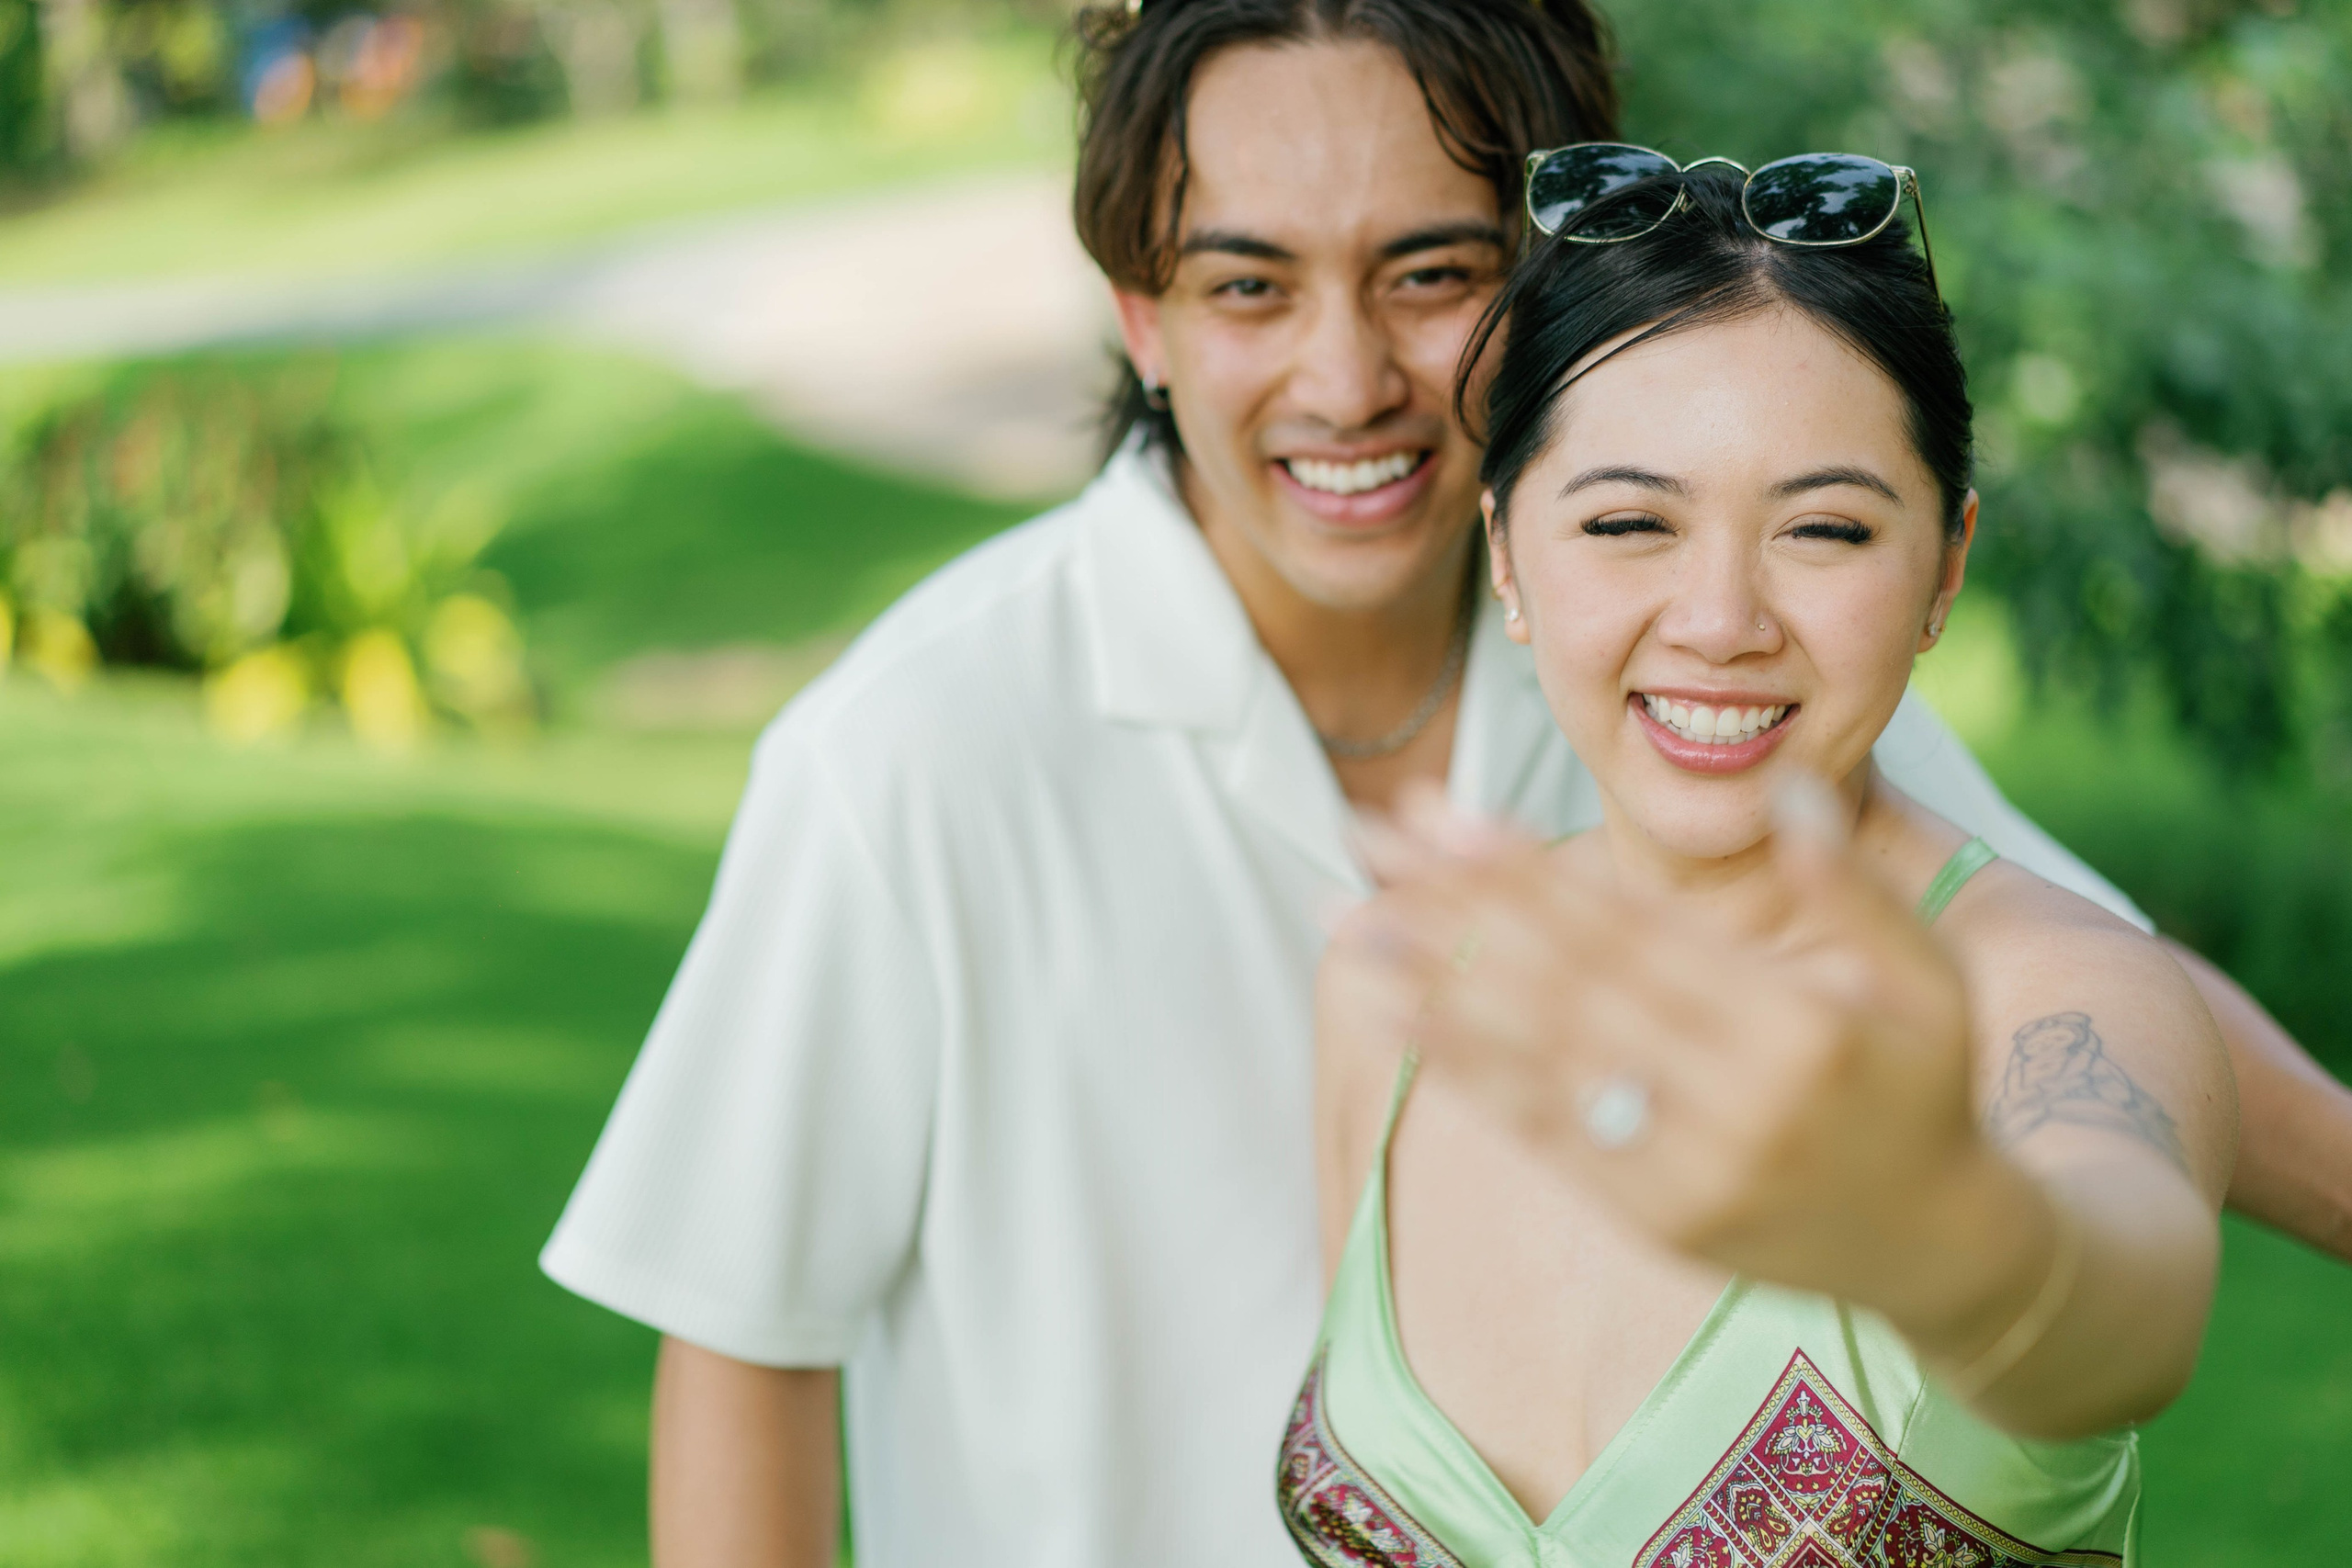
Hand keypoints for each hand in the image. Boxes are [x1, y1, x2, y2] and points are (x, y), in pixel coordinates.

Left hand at [1337, 781, 2013, 1329]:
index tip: (1441, 814)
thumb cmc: (1924, 1086)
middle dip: (1453, 904)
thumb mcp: (1931, 978)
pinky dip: (1464, 1072)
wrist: (1937, 1248)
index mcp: (1793, 1026)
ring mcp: (1680, 1167)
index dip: (1526, 870)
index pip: (1629, 932)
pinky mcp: (1648, 1215)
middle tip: (1366, 835)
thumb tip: (1791, 785)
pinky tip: (1398, 1021)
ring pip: (1534, 1059)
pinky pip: (1541, 1131)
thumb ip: (1858, 884)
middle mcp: (1727, 1101)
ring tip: (1347, 923)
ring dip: (1431, 987)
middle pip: (1561, 984)